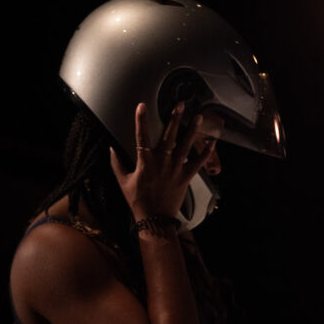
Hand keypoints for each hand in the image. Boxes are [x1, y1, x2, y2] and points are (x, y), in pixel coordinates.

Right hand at [109, 101, 215, 219]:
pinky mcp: (186, 177)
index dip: (141, 120)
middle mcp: (162, 162)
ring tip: (198, 116)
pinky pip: (198, 163)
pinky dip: (206, 153)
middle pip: (169, 136)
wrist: (154, 219)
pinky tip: (213, 142)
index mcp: (146, 162)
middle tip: (179, 104)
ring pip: (186, 146)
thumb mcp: (123, 182)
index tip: (141, 106)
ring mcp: (176, 169)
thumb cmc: (137, 201)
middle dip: (174, 119)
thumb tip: (111, 149)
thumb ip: (117, 164)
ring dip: (192, 130)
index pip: (141, 136)